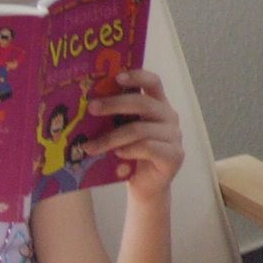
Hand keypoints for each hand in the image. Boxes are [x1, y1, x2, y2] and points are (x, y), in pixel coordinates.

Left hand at [76, 70, 184, 197]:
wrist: (145, 187)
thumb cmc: (130, 155)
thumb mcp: (121, 131)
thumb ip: (114, 117)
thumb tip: (87, 105)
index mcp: (157, 104)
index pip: (153, 82)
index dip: (137, 76)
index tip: (116, 77)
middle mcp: (169, 116)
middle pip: (143, 103)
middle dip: (114, 104)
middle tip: (91, 108)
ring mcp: (174, 136)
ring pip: (140, 129)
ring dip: (111, 138)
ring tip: (90, 147)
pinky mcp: (174, 155)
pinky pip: (149, 147)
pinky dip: (129, 150)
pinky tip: (117, 155)